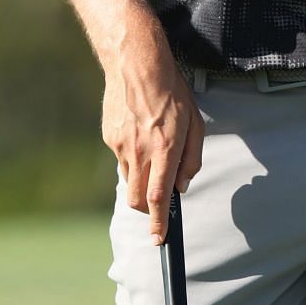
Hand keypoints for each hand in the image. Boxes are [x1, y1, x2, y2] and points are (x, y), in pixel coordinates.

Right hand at [101, 38, 204, 245]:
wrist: (136, 64)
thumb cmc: (172, 92)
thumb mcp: (195, 123)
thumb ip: (192, 158)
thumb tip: (184, 184)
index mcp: (166, 148)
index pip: (159, 197)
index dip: (159, 223)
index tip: (160, 240)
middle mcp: (141, 150)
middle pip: (138, 199)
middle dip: (148, 209)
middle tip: (158, 202)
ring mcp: (121, 145)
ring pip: (129, 180)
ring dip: (141, 180)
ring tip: (152, 151)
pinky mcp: (109, 137)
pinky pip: (121, 158)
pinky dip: (132, 157)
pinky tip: (139, 132)